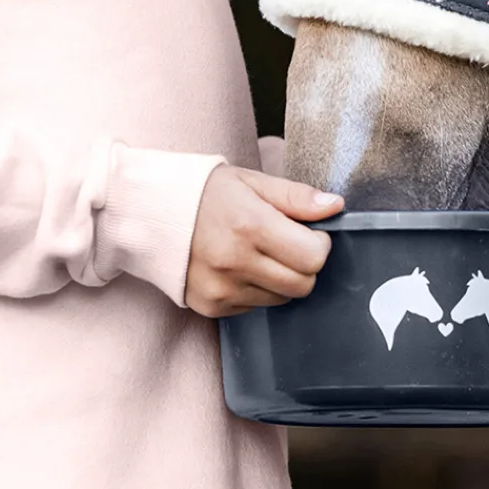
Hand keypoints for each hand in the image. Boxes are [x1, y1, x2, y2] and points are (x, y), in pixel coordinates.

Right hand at [186, 164, 343, 317]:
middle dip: (305, 264)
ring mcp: (222, 289)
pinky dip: (256, 289)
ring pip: (281, 299)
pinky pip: (254, 307)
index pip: (313, 257)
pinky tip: (239, 265)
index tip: (311, 232)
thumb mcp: (253, 181)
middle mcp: (236, 262)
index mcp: (251, 225)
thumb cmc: (207, 192)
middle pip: (302, 285)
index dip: (320, 244)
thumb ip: (297, 197)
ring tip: (259, 251)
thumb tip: (336, 206)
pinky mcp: (212, 306)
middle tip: (289, 243)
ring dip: (281, 278)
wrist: (153, 213)